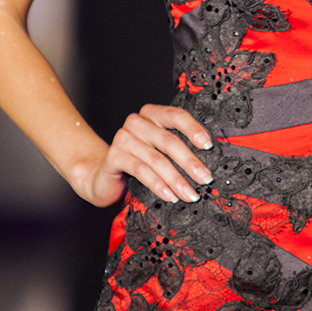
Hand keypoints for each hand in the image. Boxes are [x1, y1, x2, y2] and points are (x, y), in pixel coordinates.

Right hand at [76, 104, 213, 206]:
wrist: (103, 177)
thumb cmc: (138, 163)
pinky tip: (170, 196)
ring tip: (190, 194)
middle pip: (169, 140)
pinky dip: (158, 184)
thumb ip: (178, 148)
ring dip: (177, 179)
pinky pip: (141, 170)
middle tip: (205, 178)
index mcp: (151, 115)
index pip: (176, 115)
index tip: (209, 145)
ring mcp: (123, 138)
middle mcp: (136, 122)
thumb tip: (208, 161)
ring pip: (157, 159)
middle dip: (190, 162)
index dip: (194, 129)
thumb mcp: (159, 152)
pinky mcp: (115, 156)